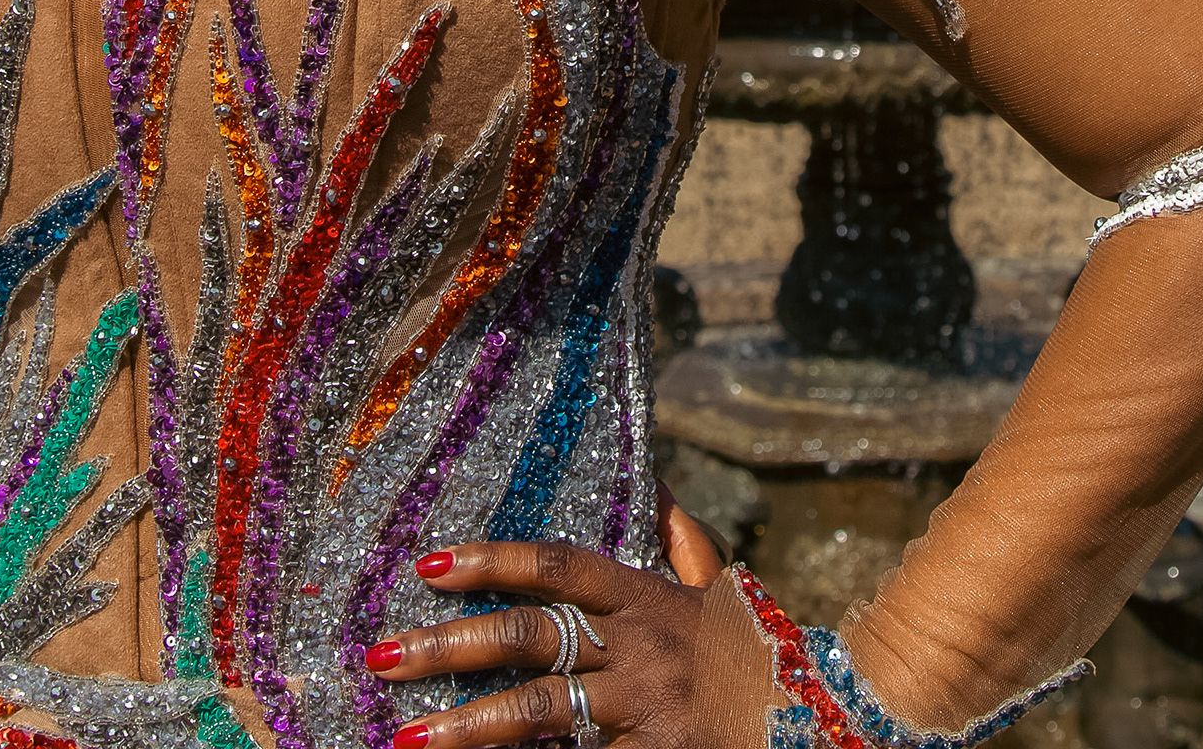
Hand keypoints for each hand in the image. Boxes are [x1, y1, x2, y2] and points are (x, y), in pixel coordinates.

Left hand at [364, 511, 729, 748]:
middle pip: (530, 638)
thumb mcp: (720, 591)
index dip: (491, 561)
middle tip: (382, 657)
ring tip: (406, 738)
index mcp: (648, 598)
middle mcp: (640, 647)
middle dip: (448, 647)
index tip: (428, 563)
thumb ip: (682, 542)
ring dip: (467, 727)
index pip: (559, 566)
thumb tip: (653, 480)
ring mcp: (644, 707)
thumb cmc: (753, 653)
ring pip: (540, 713)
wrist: (820, 719)